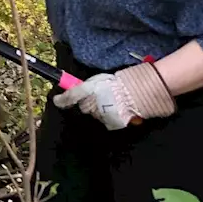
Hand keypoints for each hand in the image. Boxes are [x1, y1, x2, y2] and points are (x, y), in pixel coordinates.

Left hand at [51, 62, 175, 130]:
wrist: (146, 89)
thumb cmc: (127, 80)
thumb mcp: (105, 78)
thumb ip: (92, 86)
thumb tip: (82, 90)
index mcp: (91, 89)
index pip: (71, 96)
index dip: (62, 100)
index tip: (56, 101)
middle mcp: (94, 103)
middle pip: (83, 107)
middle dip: (87, 103)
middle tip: (98, 98)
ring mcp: (102, 114)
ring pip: (94, 115)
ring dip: (99, 110)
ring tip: (112, 103)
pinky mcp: (112, 123)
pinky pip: (106, 121)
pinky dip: (109, 117)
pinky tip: (118, 110)